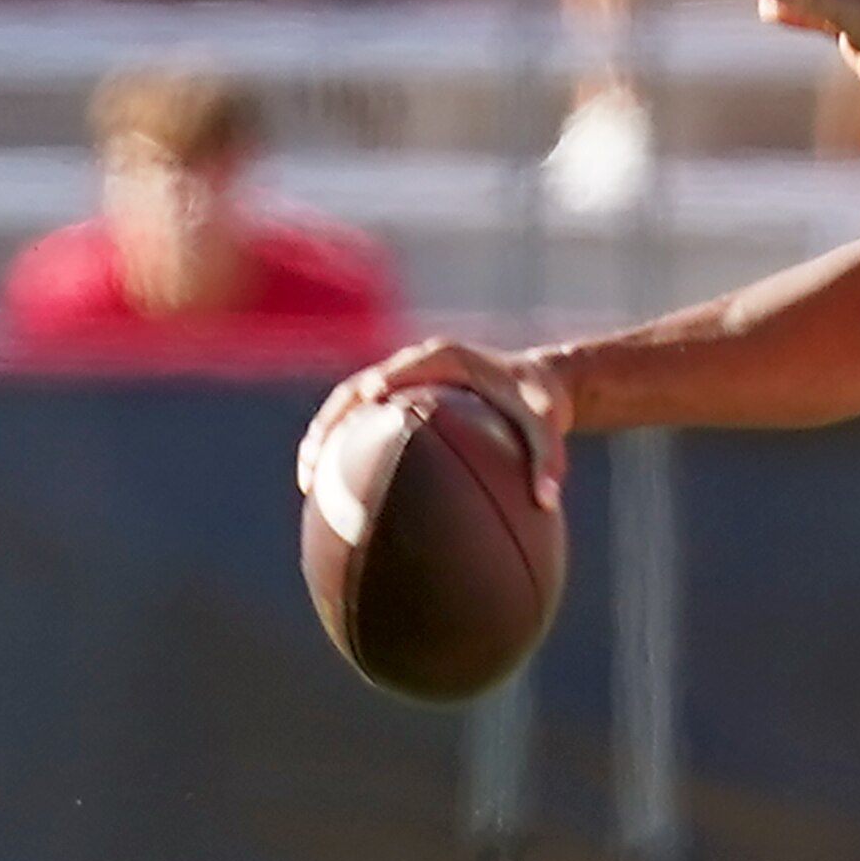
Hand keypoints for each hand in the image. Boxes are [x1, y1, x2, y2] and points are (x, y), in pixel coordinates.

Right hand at [308, 339, 573, 511]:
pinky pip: (363, 422)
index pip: (401, 370)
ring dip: (324, 438)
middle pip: (356, 389)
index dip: (379, 387)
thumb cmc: (543, 402)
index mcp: (445, 358)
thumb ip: (550, 459)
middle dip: (330, 423)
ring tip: (307, 483)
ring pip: (348, 406)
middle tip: (313, 463)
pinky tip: (334, 491)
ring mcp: (402, 381)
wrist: (541, 382)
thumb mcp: (551, 425)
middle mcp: (415, 365)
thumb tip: (548, 501)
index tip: (364, 409)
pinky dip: (345, 449)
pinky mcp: (400, 399)